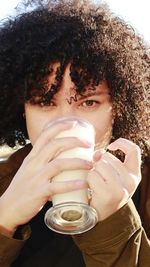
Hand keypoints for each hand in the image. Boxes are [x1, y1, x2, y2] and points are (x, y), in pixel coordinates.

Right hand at [0, 120, 91, 235]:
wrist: (8, 208)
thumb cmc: (22, 188)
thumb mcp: (29, 169)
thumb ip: (42, 162)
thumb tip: (61, 157)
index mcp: (32, 157)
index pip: (45, 135)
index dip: (60, 126)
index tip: (74, 123)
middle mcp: (33, 164)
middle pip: (55, 145)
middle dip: (74, 141)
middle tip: (89, 144)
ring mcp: (36, 178)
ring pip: (59, 164)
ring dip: (77, 162)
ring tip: (90, 164)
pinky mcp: (38, 193)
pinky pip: (57, 186)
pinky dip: (71, 184)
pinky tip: (82, 184)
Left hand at [87, 138, 140, 220]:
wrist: (101, 213)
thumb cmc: (106, 189)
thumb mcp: (112, 174)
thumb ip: (106, 159)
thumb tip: (98, 153)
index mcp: (134, 174)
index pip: (134, 150)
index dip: (122, 143)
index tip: (110, 146)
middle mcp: (131, 181)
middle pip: (109, 157)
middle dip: (99, 162)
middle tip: (99, 174)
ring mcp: (121, 188)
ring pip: (100, 165)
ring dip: (94, 171)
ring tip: (97, 182)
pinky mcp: (108, 194)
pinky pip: (93, 175)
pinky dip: (89, 178)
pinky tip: (92, 188)